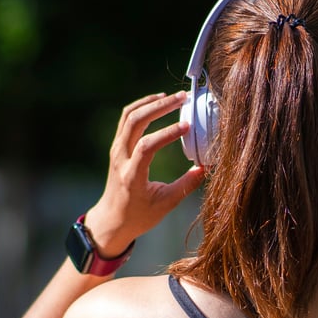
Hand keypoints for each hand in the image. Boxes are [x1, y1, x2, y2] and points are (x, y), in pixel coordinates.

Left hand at [84, 91, 204, 251]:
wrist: (111, 220)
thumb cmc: (139, 216)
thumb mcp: (166, 204)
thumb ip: (186, 185)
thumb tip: (206, 167)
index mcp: (132, 175)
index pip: (147, 146)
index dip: (167, 133)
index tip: (188, 126)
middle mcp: (120, 159)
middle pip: (135, 122)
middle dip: (160, 107)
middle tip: (182, 98)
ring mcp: (116, 150)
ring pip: (129, 115)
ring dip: (151, 103)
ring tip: (172, 97)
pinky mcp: (117, 147)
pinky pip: (126, 119)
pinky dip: (142, 107)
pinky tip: (158, 103)